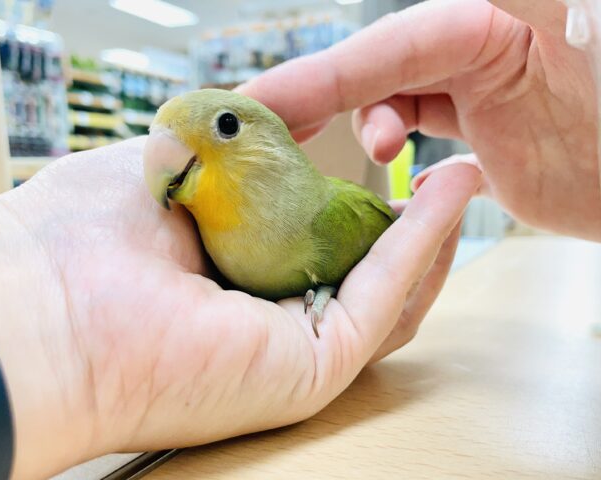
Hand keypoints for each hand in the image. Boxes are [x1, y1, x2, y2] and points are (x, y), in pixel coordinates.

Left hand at [0, 138, 478, 477]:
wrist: (39, 308)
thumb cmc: (83, 234)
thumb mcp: (181, 158)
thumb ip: (238, 138)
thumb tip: (281, 110)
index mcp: (233, 272)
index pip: (313, 237)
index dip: (356, 195)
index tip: (381, 152)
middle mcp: (265, 314)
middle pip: (359, 269)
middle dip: (405, 221)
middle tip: (433, 169)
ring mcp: (289, 345)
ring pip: (387, 293)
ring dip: (428, 232)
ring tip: (455, 176)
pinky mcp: (308, 369)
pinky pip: (385, 302)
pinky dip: (421, 246)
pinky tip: (444, 193)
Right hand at [237, 0, 600, 240]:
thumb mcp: (574, 33)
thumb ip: (517, 10)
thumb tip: (420, 44)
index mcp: (491, 16)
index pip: (388, 43)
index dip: (322, 75)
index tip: (264, 104)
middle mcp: (475, 36)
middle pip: (376, 62)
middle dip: (323, 95)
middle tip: (276, 129)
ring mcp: (473, 77)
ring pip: (387, 91)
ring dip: (368, 122)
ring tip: (382, 152)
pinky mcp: (474, 117)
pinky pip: (412, 116)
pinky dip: (390, 137)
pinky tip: (395, 162)